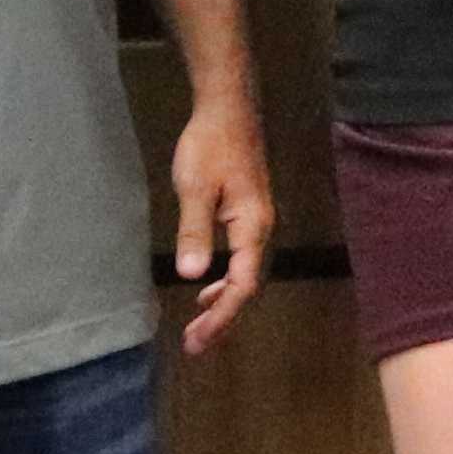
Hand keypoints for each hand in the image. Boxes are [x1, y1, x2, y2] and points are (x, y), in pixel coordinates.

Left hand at [164, 93, 271, 356]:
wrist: (228, 109)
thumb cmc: (210, 144)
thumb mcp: (194, 187)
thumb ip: (194, 232)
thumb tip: (192, 276)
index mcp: (252, 225)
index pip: (243, 283)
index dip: (223, 315)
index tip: (199, 338)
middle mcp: (260, 229)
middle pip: (248, 285)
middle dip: (223, 318)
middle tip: (196, 345)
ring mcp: (255, 221)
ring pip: (245, 273)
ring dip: (224, 302)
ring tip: (200, 325)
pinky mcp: (246, 214)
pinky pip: (240, 260)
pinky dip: (225, 281)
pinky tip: (206, 289)